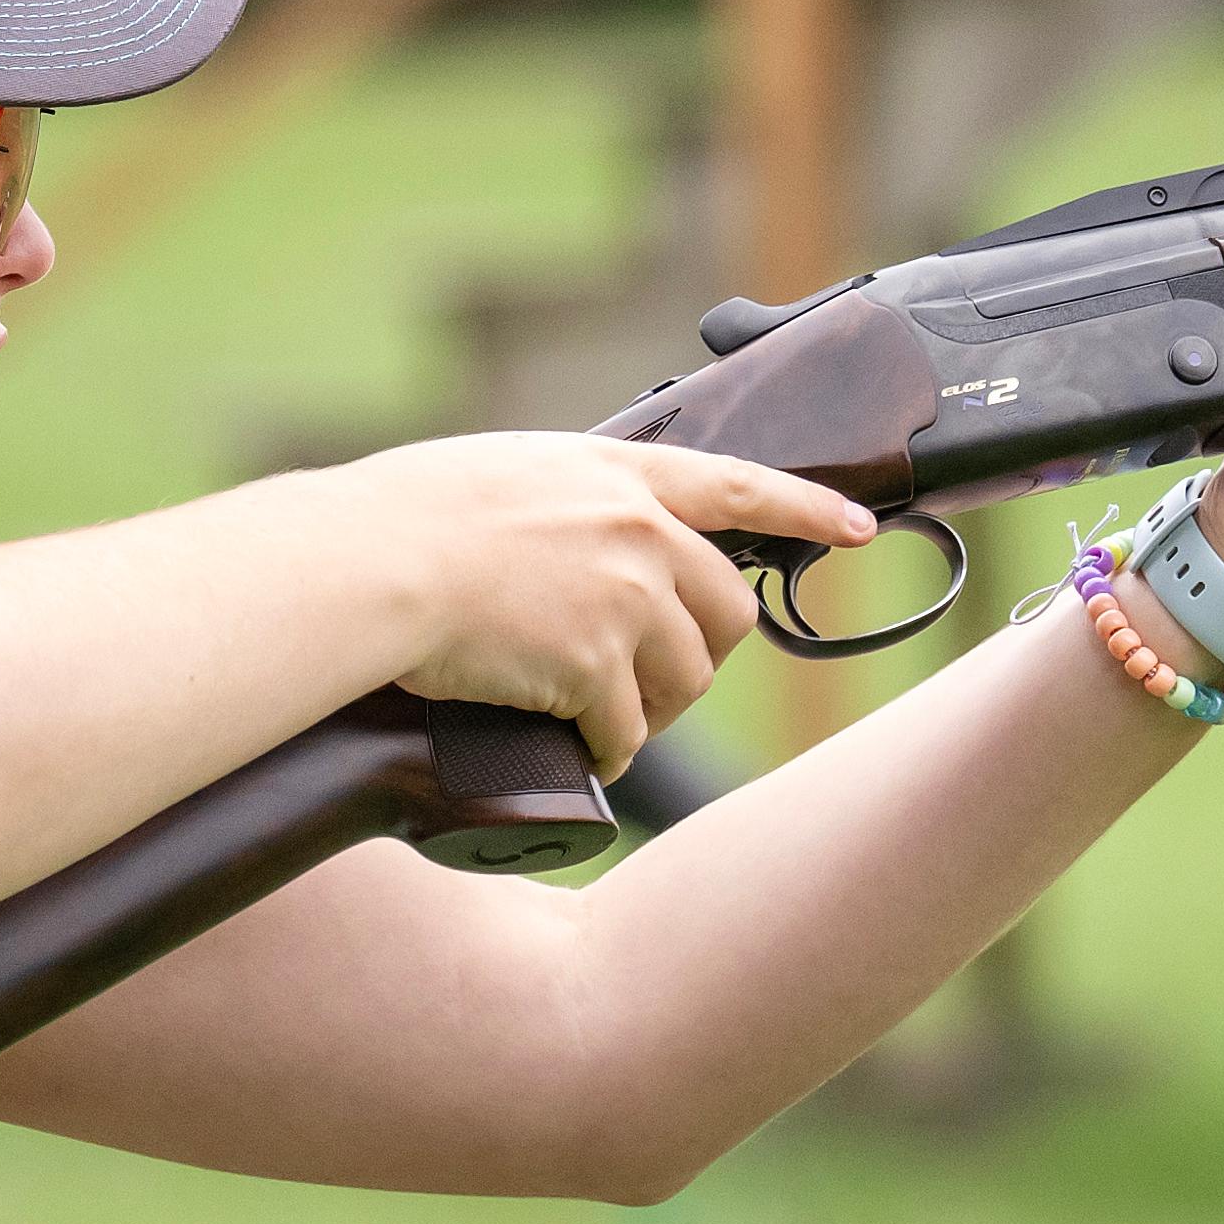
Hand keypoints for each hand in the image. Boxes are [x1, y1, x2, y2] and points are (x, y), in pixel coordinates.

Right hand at [342, 435, 873, 775]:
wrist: (368, 563)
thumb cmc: (404, 516)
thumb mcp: (506, 473)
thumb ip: (568, 499)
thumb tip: (580, 540)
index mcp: (618, 474)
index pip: (742, 485)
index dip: (807, 509)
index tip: (856, 528)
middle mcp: (639, 533)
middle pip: (726, 611)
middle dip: (698, 653)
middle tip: (653, 680)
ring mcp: (624, 600)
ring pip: (685, 682)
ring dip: (652, 710)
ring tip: (603, 716)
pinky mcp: (595, 668)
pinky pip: (627, 733)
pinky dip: (607, 750)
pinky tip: (575, 747)